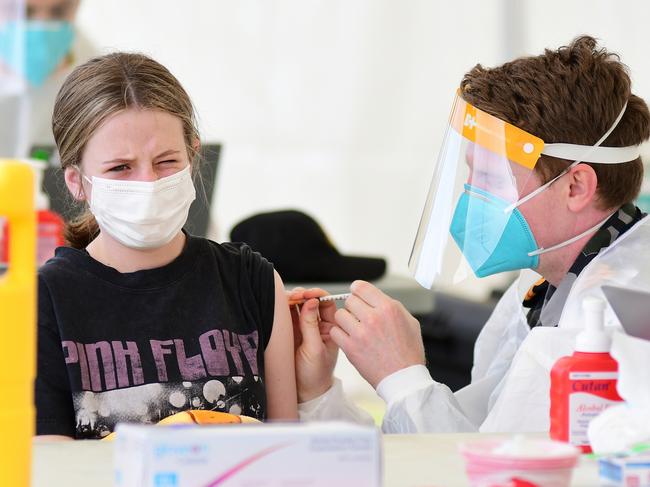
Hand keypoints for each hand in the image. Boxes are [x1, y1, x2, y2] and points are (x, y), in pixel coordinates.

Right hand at [287, 288, 338, 402]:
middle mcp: (316, 325)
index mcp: (329, 328)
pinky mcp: (289, 332)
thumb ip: (311, 325)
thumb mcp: (314, 350)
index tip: (307, 294)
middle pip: (310, 301)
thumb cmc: (315, 375)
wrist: (303, 392)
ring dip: (291, 300)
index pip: (326, 304)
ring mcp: (302, 328)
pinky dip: (282, 308)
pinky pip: (286, 315)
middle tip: (294, 297)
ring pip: (297, 306)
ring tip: (285, 301)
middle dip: (302, 295)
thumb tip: (312, 301)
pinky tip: (279, 308)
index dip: (317, 295)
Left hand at [331, 280, 425, 388]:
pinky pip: (335, 331)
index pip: (362, 287)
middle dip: (353, 307)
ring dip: (345, 320)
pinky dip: (340, 334)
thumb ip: (392, 306)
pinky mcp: (351, 348)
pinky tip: (349, 338)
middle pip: (349, 300)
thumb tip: (376, 298)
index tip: (357, 294)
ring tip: (354, 328)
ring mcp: (360, 333)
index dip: (358, 290)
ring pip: (340, 315)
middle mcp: (373, 318)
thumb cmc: (408, 352)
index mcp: (388, 308)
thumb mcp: (410, 322)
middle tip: (358, 316)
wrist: (403, 379)